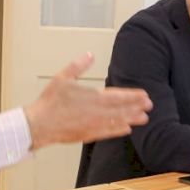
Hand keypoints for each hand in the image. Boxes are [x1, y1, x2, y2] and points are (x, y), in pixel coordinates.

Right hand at [25, 52, 152, 148]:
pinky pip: (107, 133)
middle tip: (150, 106)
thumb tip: (90, 54)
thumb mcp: (62, 78)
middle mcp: (96, 111)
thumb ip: (78, 66)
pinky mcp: (88, 135)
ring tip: (144, 118)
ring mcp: (93, 124)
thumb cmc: (50, 101)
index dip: (132, 96)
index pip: (118, 96)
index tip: (144, 95)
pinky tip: (127, 129)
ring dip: (131, 119)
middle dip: (136, 107)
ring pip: (117, 121)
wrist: (39, 124)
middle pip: (121, 109)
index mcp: (92, 96)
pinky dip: (118, 130)